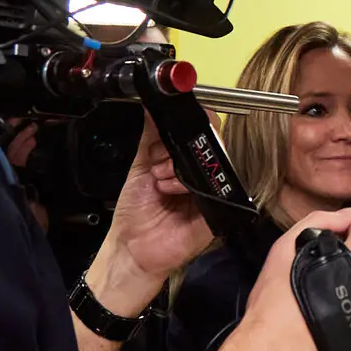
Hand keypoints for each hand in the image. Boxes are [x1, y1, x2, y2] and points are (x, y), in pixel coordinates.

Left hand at [85, 123, 214, 317]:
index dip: (190, 122)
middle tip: (157, 164)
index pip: (202, 129)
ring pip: (211, 160)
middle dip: (179, 145)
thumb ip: (149, 135)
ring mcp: (213, 190)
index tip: (172, 120)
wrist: (132, 248)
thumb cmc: (136, 210)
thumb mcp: (140, 165)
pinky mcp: (217, 209)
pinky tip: (170, 192)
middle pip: (210, 141)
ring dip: (178, 167)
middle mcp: (203, 172)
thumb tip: (151, 103)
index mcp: (187, 160)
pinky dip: (187, 184)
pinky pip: (213, 187)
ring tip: (160, 182)